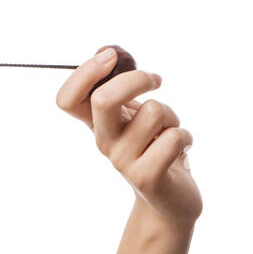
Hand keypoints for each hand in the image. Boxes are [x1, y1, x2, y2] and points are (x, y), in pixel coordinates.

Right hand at [56, 49, 200, 227]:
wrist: (170, 200)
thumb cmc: (153, 148)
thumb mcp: (133, 117)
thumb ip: (121, 90)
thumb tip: (109, 53)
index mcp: (96, 124)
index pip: (67, 99)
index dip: (84, 73)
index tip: (110, 57)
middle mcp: (104, 142)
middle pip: (103, 100)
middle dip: (135, 79)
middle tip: (155, 80)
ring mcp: (123, 161)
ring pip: (153, 111)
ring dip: (172, 114)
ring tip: (170, 130)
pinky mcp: (147, 177)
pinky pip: (173, 137)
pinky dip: (185, 136)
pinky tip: (181, 148)